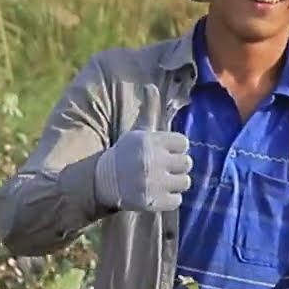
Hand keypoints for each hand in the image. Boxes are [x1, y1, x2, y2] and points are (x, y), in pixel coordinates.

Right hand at [95, 84, 192, 212]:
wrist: (102, 181)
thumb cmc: (124, 154)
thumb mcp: (137, 132)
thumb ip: (149, 111)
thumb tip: (151, 86)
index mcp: (150, 142)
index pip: (183, 143)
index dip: (175, 148)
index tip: (163, 152)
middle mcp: (152, 161)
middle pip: (187, 163)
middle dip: (176, 166)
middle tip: (163, 168)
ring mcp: (153, 183)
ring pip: (185, 182)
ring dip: (175, 183)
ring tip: (161, 181)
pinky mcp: (153, 202)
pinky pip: (177, 200)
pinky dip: (169, 199)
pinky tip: (157, 193)